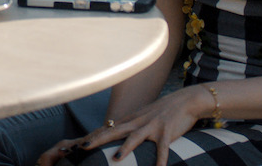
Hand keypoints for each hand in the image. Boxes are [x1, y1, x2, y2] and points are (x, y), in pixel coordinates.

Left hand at [37, 86, 210, 165]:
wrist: (184, 102)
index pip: (107, 128)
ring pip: (135, 138)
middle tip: (83, 147)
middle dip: (98, 139)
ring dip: (126, 148)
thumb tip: (113, 131)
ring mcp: (152, 127)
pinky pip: (163, 148)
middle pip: (114, 131)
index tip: (77, 143)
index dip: (93, 136)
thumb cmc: (161, 112)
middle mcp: (137, 122)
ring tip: (117, 159)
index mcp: (130, 120)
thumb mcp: (141, 117)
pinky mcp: (166, 133)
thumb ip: (128, 126)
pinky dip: (161, 159)